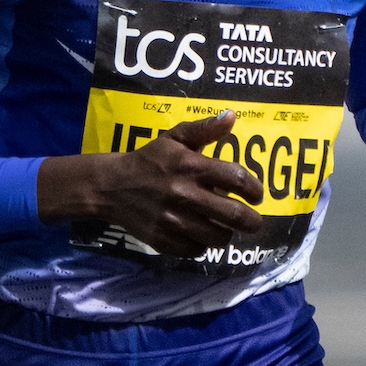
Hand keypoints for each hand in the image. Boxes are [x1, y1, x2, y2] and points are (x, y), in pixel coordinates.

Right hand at [36, 110, 263, 253]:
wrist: (110, 186)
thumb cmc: (150, 160)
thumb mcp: (175, 138)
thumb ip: (205, 129)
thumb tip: (232, 116)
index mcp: (191, 167)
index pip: (237, 179)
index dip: (254, 189)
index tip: (256, 196)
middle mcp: (184, 194)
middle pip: (234, 215)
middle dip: (251, 221)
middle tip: (253, 221)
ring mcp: (172, 220)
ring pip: (218, 237)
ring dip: (227, 233)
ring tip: (224, 226)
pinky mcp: (161, 240)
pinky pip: (196, 250)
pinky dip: (203, 245)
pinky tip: (199, 234)